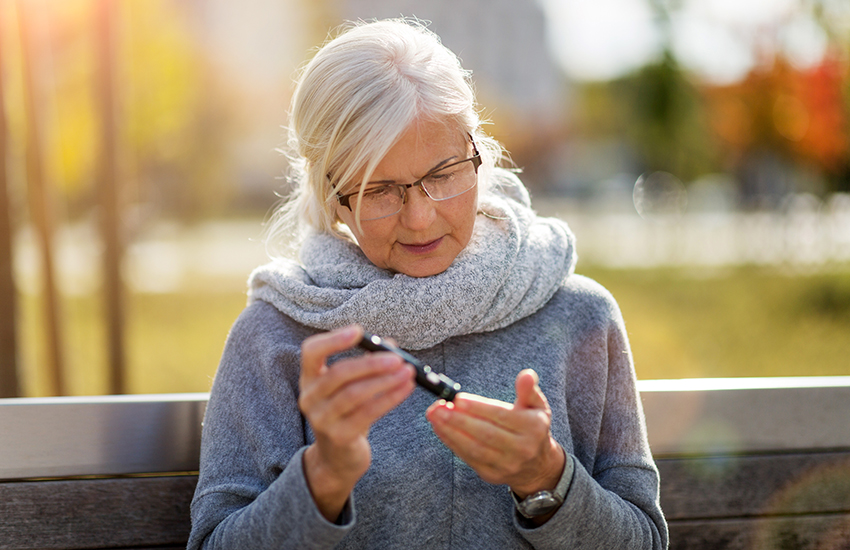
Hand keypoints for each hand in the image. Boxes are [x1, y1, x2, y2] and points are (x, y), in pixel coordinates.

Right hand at [299, 325, 414, 520]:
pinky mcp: (338, 437)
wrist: (338, 458)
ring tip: (407, 372)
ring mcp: (321, 419)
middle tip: (398, 358)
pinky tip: (405, 389)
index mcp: (309, 378)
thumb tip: (390, 345)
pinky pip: (367, 414)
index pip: (311, 352)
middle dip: (371, 363)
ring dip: (385, 381)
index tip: (359, 331)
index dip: (333, 339)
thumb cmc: (347, 413)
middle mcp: (309, 398)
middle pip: (338, 374)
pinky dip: (389, 399)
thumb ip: (367, 363)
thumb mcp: (351, 387)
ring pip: (354, 394)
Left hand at [426, 369, 564, 498]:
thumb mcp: (537, 406)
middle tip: (438, 407)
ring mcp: (506, 465)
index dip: (478, 407)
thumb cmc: (532, 427)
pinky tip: (440, 429)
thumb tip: (526, 375)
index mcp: (533, 428)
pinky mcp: (491, 474)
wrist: (538, 466)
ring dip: (451, 432)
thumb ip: (529, 390)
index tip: (458, 398)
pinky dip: (452, 443)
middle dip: (459, 420)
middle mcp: (522, 449)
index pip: (501, 416)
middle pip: (485, 434)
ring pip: (474, 448)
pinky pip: (468, 458)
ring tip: (435, 416)